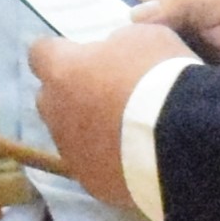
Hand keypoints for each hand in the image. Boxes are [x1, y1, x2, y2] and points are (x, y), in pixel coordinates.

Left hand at [28, 24, 194, 211]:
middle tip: (103, 91)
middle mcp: (55, 112)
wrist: (180, 141)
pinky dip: (105, 158)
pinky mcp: (89, 182)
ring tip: (122, 129)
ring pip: (68, 134)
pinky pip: (91, 164)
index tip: (76, 53)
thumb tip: (109, 55)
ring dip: (87, 128)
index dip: (58, 51)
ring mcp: (70, 151)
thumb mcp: (141, 38)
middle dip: (69, 93)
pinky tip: (132, 156)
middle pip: (49, 97)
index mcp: (62, 71)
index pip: (39, 53)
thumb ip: (115, 45)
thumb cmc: (158, 77)